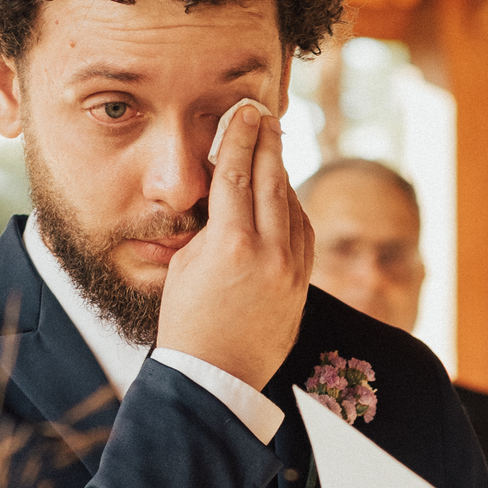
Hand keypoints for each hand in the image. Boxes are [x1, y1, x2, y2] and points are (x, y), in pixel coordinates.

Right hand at [156, 106, 312, 391]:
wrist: (216, 377)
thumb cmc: (187, 324)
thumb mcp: (185, 266)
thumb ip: (208, 227)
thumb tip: (222, 195)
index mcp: (230, 245)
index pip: (236, 174)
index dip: (240, 137)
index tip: (244, 111)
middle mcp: (268, 252)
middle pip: (271, 180)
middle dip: (267, 143)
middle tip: (264, 114)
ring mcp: (291, 270)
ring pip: (292, 205)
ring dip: (281, 173)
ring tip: (273, 148)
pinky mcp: (302, 285)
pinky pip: (303, 234)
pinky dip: (293, 209)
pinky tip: (283, 195)